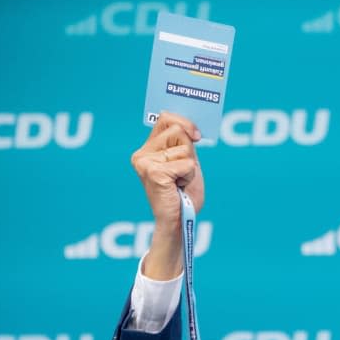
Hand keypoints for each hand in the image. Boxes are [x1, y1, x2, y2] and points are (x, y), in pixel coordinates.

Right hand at [130, 112, 203, 279]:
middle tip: (182, 173)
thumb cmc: (183, 194)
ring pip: (184, 147)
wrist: (178, 221)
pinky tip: (178, 187)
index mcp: (148, 149)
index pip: (165, 118)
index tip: (196, 136)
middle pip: (178, 130)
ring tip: (179, 181)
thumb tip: (191, 126)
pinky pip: (186, 163)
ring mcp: (145, 162)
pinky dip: (189, 176)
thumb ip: (185, 142)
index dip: (184, 122)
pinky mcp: (153, 172)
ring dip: (190, 166)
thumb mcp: (186, 162)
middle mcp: (142, 154)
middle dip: (189, 151)